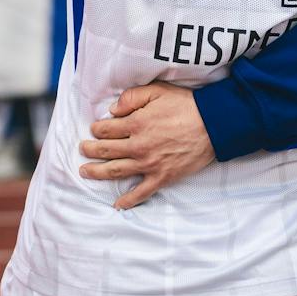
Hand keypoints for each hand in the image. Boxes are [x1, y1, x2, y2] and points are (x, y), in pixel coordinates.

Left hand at [78, 82, 214, 209]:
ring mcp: (149, 164)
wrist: (213, 125)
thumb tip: (112, 110)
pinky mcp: (162, 177)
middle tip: (83, 150)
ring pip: (116, 171)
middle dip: (90, 150)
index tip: (95, 129)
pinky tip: (117, 205)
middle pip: (106, 150)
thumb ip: (132, 97)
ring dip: (97, 172)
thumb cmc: (186, 105)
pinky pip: (141, 193)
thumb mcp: (158, 91)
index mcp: (136, 123)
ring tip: (85, 172)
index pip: (106, 129)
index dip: (97, 128)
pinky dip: (128, 201)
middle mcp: (138, 145)